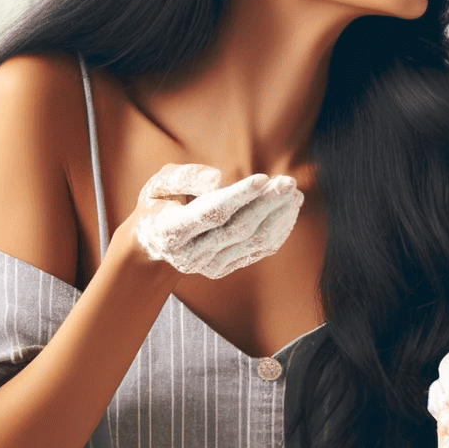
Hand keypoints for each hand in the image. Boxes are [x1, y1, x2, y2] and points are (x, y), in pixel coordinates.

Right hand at [131, 164, 302, 278]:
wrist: (155, 240)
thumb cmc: (160, 203)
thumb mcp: (160, 183)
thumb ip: (184, 178)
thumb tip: (216, 180)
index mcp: (170, 232)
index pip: (211, 214)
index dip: (239, 196)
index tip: (264, 179)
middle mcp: (189, 256)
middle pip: (237, 229)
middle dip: (267, 204)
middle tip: (288, 182)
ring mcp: (208, 267)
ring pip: (252, 241)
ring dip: (279, 216)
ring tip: (294, 193)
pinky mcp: (223, 270)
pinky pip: (257, 251)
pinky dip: (278, 230)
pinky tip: (289, 210)